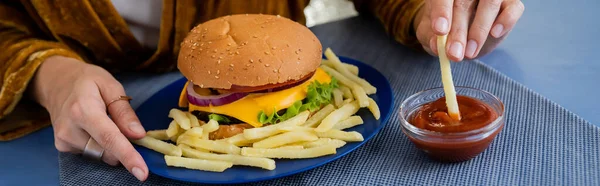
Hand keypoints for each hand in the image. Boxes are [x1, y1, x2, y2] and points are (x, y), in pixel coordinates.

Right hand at [30, 56, 147, 180]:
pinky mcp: (63, 147)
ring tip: (104, 120)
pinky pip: (92, 154)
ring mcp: (63, 141)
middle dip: (124, 145)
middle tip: (122, 123)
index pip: (109, 138)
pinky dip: (100, 145)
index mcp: (83, 110)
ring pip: (101, 155)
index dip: (128, 156)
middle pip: (107, 151)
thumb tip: (138, 135)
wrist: (56, 82)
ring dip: (111, 145)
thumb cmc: (87, 81)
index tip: (142, 172)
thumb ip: (125, 112)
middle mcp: (69, 129)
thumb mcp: (111, 86)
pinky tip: (92, 128)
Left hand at [414, 0, 523, 60]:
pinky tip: (494, 33)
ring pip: (490, 3)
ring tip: (470, 52)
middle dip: (458, 31)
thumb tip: (436, 46)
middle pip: (464, 3)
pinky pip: (514, 8)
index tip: (440, 31)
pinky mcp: (511, 4)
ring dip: (479, 29)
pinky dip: (505, 21)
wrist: (463, 34)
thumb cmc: (445, 30)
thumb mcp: (432, 35)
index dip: (441, 12)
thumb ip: (431, 38)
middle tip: (454, 53)